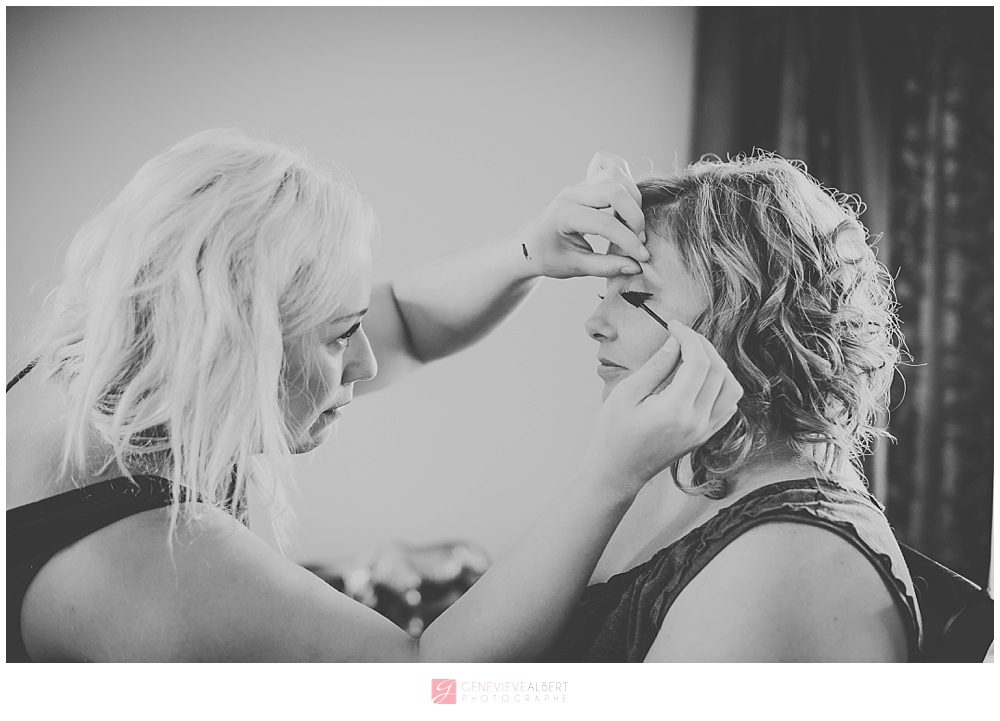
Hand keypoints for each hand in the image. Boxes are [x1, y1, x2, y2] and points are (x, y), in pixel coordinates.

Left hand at [521, 151, 647, 278]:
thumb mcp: (575, 267)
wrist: (531, 244)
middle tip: (638, 239)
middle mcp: (572, 194)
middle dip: (634, 216)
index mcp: (564, 215)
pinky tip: (626, 204)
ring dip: (633, 199)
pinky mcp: (587, 183)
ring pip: (616, 176)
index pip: (605, 223)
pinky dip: (626, 182)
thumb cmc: (548, 257)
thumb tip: (636, 266)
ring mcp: (579, 185)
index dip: (628, 241)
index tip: (642, 257)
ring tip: (632, 224)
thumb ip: (606, 267)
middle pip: (615, 191)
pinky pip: (612, 169)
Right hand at [581, 321, 743, 501]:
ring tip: (693, 354)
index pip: (698, 362)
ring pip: (731, 388)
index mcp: (675, 411)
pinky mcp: (704, 437)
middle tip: (682, 335)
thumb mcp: (626, 394)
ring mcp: (704, 432)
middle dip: (703, 345)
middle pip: (718, 371)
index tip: (673, 326)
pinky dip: (721, 385)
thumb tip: (675, 342)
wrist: (616, 473)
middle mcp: (697, 422)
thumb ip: (656, 367)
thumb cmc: (612, 435)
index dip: (689, 337)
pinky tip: (700, 378)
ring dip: (717, 364)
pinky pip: (728, 406)